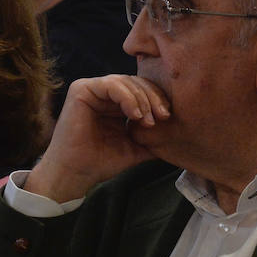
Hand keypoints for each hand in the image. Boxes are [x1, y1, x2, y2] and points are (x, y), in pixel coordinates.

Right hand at [23, 75, 169, 202]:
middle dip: (153, 97)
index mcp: (115, 103)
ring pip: (126, 81)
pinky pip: (112, 84)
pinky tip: (135, 115)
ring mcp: (92, 89)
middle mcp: (103, 93)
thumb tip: (180, 133)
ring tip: (147, 120)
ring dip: (142, 99)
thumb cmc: (101, 162)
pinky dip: (127, 97)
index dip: (157, 99)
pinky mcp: (81, 89)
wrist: (76, 174)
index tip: (168, 117)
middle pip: (136, 82)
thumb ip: (153, 137)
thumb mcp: (136, 147)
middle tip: (163, 116)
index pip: (141, 90)